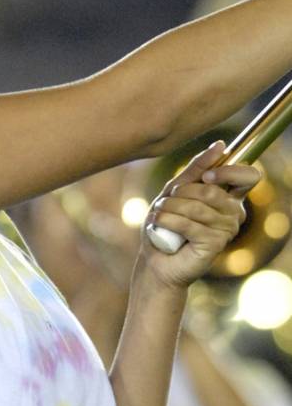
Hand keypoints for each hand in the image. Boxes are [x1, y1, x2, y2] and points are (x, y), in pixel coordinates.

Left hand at [140, 141, 259, 287]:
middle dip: (181, 192)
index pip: (249, 177)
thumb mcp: (177, 191)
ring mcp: (227, 230)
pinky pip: (189, 224)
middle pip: (212, 191)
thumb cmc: (167, 224)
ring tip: (158, 213)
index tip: (206, 176)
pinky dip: (167, 220)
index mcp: (230, 197)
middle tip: (165, 201)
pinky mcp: (214, 245)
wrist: (156, 260)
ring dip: (169, 207)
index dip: (228, 171)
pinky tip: (157, 222)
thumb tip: (220, 145)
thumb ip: (197, 169)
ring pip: (197, 207)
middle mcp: (235, 213)